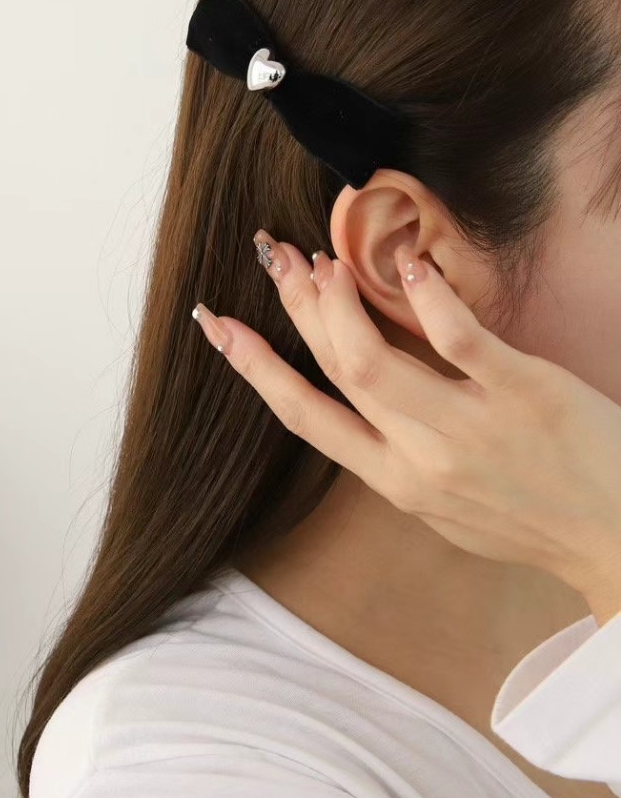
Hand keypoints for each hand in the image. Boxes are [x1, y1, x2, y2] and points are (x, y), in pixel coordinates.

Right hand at [192, 238, 620, 602]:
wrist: (618, 540)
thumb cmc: (530, 521)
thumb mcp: (443, 508)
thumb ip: (396, 458)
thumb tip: (361, 408)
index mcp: (393, 481)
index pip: (302, 416)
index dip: (253, 366)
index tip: (217, 326)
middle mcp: (419, 457)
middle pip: (335, 371)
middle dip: (294, 308)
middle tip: (272, 257)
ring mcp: (469, 426)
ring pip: (374, 360)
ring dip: (339, 303)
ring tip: (322, 260)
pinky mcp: (523, 394)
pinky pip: (460, 339)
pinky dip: (424, 298)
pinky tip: (406, 263)